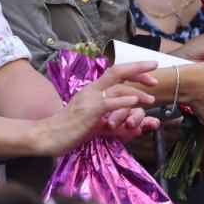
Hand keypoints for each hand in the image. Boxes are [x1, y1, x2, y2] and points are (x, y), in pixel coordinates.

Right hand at [40, 60, 157, 153]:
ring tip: (151, 98)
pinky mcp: (89, 112)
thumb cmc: (70, 129)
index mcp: (93, 90)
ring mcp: (90, 100)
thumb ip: (114, 122)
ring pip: (116, 87)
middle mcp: (92, 90)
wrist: (47, 136)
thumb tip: (134, 127)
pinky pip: (109, 103)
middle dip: (138, 68)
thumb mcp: (95, 123)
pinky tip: (134, 102)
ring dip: (136, 91)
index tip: (150, 71)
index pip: (115, 73)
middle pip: (118, 71)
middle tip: (156, 68)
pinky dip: (123, 101)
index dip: (134, 69)